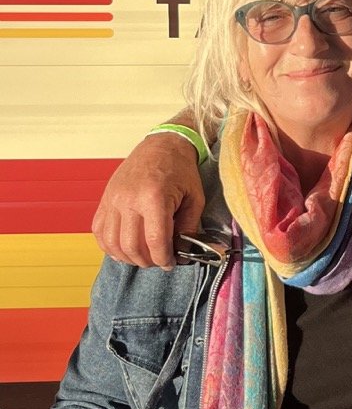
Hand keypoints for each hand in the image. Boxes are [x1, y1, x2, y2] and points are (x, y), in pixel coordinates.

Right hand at [92, 131, 206, 268]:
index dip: (163, 258)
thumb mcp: (194, 198)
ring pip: (112, 243)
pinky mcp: (104, 200)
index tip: (170, 263)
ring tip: (144, 256)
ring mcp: (113, 200)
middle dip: (147, 261)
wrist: (161, 145)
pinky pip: (100, 232)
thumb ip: (189, 227)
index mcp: (153, 197)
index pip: (154, 241)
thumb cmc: (180, 170)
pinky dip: (110, 247)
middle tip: (159, 261)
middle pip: (131, 246)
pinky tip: (125, 248)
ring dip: (128, 257)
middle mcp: (128, 199)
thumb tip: (183, 253)